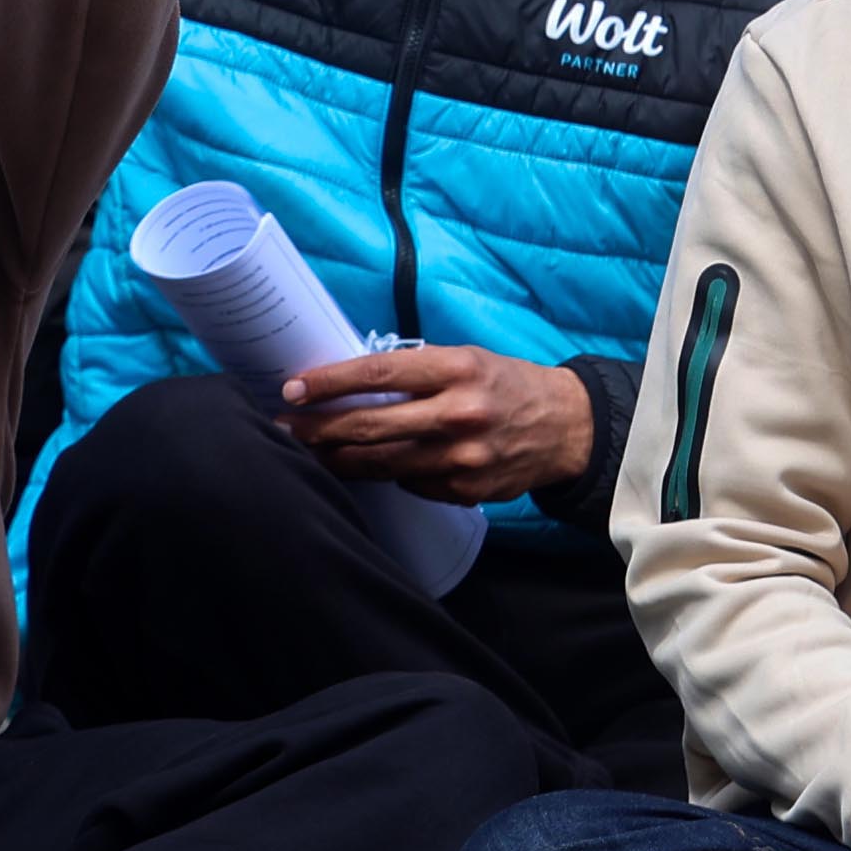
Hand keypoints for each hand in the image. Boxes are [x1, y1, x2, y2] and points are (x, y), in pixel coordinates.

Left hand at [279, 346, 595, 503]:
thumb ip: (417, 373)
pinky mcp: (465, 491)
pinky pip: (409, 484)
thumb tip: (352, 386)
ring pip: (382, 463)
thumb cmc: (507, 385)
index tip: (294, 388)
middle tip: (284, 428)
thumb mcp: (467, 360)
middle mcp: (458, 414)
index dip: (330, 382)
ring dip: (338, 459)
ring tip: (308, 452)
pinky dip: (384, 475)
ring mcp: (461, 458)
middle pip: (371, 425)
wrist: (567, 428)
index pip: (379, 372)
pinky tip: (362, 468)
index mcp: (457, 369)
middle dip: (318, 428)